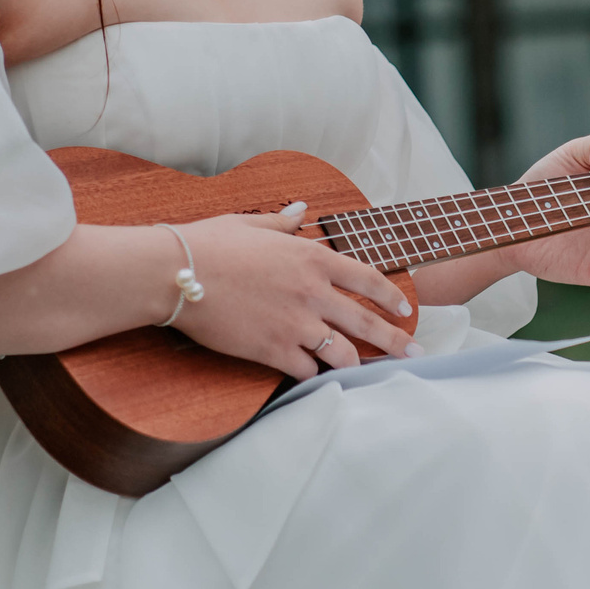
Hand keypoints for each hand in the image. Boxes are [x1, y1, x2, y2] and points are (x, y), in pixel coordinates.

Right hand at [165, 204, 419, 377]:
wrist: (175, 273)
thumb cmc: (207, 243)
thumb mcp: (250, 223)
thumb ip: (282, 223)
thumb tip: (301, 210)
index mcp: (311, 258)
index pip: (367, 279)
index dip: (391, 297)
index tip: (406, 310)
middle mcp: (312, 291)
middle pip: (366, 322)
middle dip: (395, 341)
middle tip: (414, 353)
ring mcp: (295, 323)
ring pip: (342, 353)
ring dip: (357, 364)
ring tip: (370, 373)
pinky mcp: (272, 350)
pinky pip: (306, 371)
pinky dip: (314, 377)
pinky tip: (316, 378)